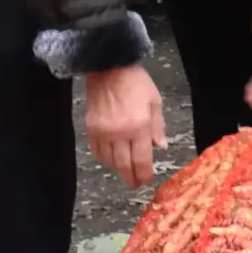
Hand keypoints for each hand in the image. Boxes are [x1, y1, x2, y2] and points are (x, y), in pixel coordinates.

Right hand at [84, 64, 165, 188]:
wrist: (108, 68)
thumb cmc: (136, 82)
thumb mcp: (155, 101)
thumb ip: (158, 127)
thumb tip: (161, 147)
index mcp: (139, 126)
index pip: (142, 159)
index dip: (144, 174)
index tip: (147, 180)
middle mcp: (119, 133)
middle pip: (124, 164)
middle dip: (131, 177)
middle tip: (135, 184)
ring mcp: (103, 132)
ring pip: (109, 161)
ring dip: (118, 170)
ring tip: (125, 173)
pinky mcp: (90, 129)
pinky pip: (97, 152)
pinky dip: (105, 159)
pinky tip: (111, 160)